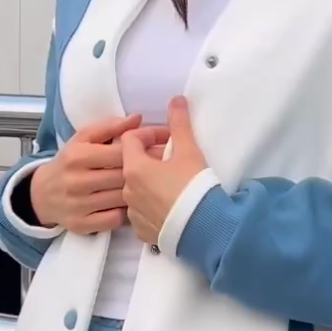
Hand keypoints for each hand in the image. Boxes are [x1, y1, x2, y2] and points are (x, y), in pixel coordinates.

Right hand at [30, 116, 167, 233]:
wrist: (43, 194)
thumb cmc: (70, 163)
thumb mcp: (83, 139)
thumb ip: (110, 127)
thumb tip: (137, 119)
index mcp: (77, 156)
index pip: (120, 152)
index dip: (144, 146)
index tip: (162, 143)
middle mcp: (76, 181)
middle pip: (124, 176)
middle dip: (147, 170)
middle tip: (164, 166)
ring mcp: (79, 205)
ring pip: (122, 198)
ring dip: (139, 193)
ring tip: (150, 185)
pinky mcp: (82, 224)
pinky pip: (115, 219)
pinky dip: (126, 213)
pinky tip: (130, 205)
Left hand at [121, 96, 207, 244]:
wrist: (203, 230)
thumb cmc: (194, 187)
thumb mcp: (189, 151)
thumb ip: (180, 123)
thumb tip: (176, 99)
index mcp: (134, 168)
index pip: (131, 140)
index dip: (150, 134)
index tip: (169, 139)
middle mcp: (128, 190)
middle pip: (133, 165)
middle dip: (151, 158)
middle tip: (174, 159)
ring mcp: (133, 213)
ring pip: (136, 189)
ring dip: (151, 182)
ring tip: (173, 183)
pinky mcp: (142, 231)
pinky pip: (142, 212)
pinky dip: (152, 205)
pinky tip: (170, 205)